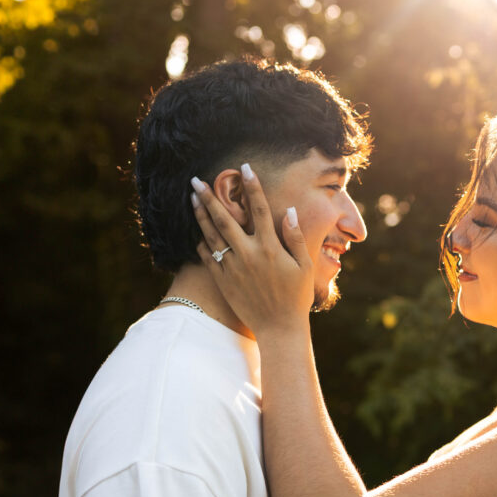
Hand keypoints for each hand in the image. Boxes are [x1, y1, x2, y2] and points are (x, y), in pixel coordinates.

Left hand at [191, 167, 313, 335]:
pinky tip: (197, 231)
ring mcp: (233, 268)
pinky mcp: (223, 281)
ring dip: (201, 215)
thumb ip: (296, 237)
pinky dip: (201, 242)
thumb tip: (290, 211)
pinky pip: (208, 257)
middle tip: (196, 179)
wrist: (279, 328)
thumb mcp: (304, 266)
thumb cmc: (295, 296)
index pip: (259, 209)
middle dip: (210, 197)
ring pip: (212, 235)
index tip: (245, 168)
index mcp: (270, 247)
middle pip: (225, 219)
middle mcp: (249, 255)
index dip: (252, 186)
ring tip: (192, 198)